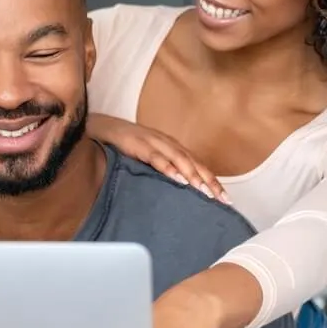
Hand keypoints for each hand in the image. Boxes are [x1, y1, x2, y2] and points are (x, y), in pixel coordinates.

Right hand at [88, 115, 226, 202]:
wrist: (100, 127)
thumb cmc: (125, 146)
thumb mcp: (148, 159)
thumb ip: (162, 171)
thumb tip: (178, 193)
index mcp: (172, 148)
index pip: (197, 165)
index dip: (212, 181)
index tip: (226, 199)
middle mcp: (168, 144)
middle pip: (194, 163)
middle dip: (209, 181)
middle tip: (222, 199)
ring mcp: (154, 142)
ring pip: (179, 159)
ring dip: (193, 175)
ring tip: (204, 191)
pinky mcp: (138, 144)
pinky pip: (155, 157)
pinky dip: (167, 167)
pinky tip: (177, 178)